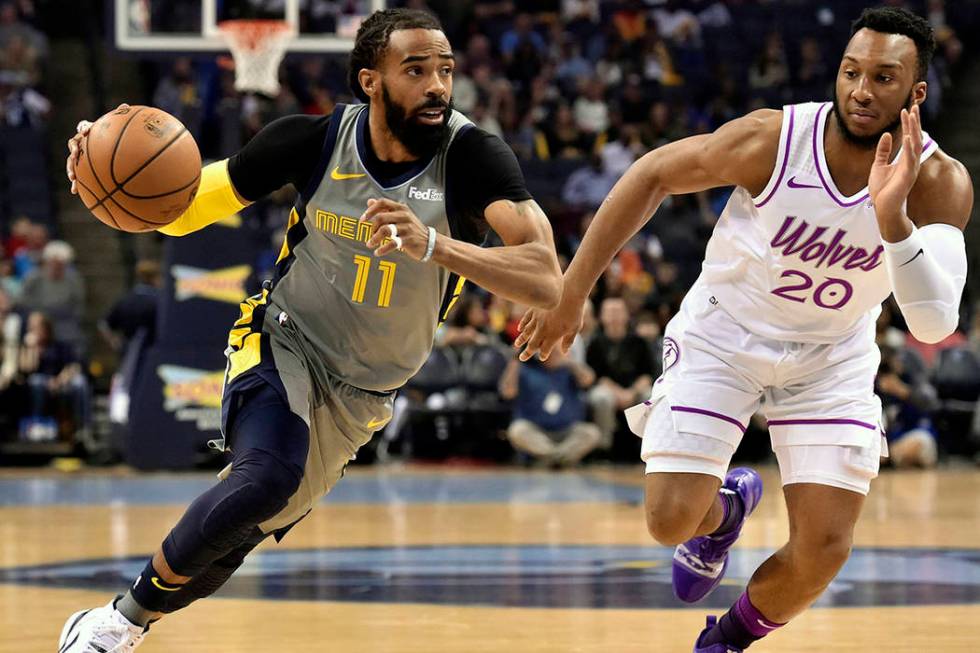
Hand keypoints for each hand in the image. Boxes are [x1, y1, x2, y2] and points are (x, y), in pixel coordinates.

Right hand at [66, 103, 128, 193]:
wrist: (111, 152)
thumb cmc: (114, 139)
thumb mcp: (118, 130)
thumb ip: (120, 118)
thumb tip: (125, 106)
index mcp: (89, 133)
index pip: (83, 127)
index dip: (84, 128)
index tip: (87, 131)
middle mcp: (82, 143)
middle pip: (73, 143)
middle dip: (74, 148)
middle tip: (77, 153)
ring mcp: (80, 156)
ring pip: (71, 161)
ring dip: (71, 168)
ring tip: (73, 177)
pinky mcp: (82, 169)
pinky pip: (77, 176)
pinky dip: (75, 183)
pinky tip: (75, 191)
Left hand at [363, 198, 432, 259]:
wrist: (430, 242)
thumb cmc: (413, 229)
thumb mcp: (400, 216)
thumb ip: (385, 209)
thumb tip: (370, 201)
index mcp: (401, 208)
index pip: (382, 203)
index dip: (370, 210)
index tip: (363, 219)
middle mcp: (404, 216)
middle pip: (381, 217)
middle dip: (372, 227)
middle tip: (371, 234)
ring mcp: (407, 228)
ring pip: (385, 230)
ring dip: (374, 238)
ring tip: (370, 244)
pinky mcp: (409, 240)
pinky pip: (392, 244)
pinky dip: (382, 249)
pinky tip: (378, 252)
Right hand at [513, 297, 583, 361]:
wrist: (568, 293)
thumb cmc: (575, 311)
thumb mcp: (575, 328)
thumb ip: (568, 341)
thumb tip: (564, 352)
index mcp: (553, 336)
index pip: (545, 350)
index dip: (543, 355)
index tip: (542, 357)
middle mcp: (542, 329)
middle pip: (532, 344)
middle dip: (527, 353)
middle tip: (522, 358)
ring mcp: (537, 319)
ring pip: (526, 332)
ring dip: (521, 340)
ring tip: (516, 345)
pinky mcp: (534, 310)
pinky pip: (526, 319)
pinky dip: (522, 325)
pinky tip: (520, 329)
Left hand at [869, 104, 922, 228]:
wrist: (883, 208)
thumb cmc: (882, 190)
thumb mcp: (878, 166)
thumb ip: (883, 151)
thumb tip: (886, 135)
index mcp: (905, 159)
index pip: (908, 136)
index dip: (908, 123)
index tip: (906, 109)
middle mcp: (911, 161)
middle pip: (914, 137)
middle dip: (914, 121)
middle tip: (913, 105)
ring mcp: (911, 168)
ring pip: (914, 144)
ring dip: (912, 129)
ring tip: (911, 115)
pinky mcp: (907, 175)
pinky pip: (910, 158)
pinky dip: (908, 146)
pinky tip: (906, 135)